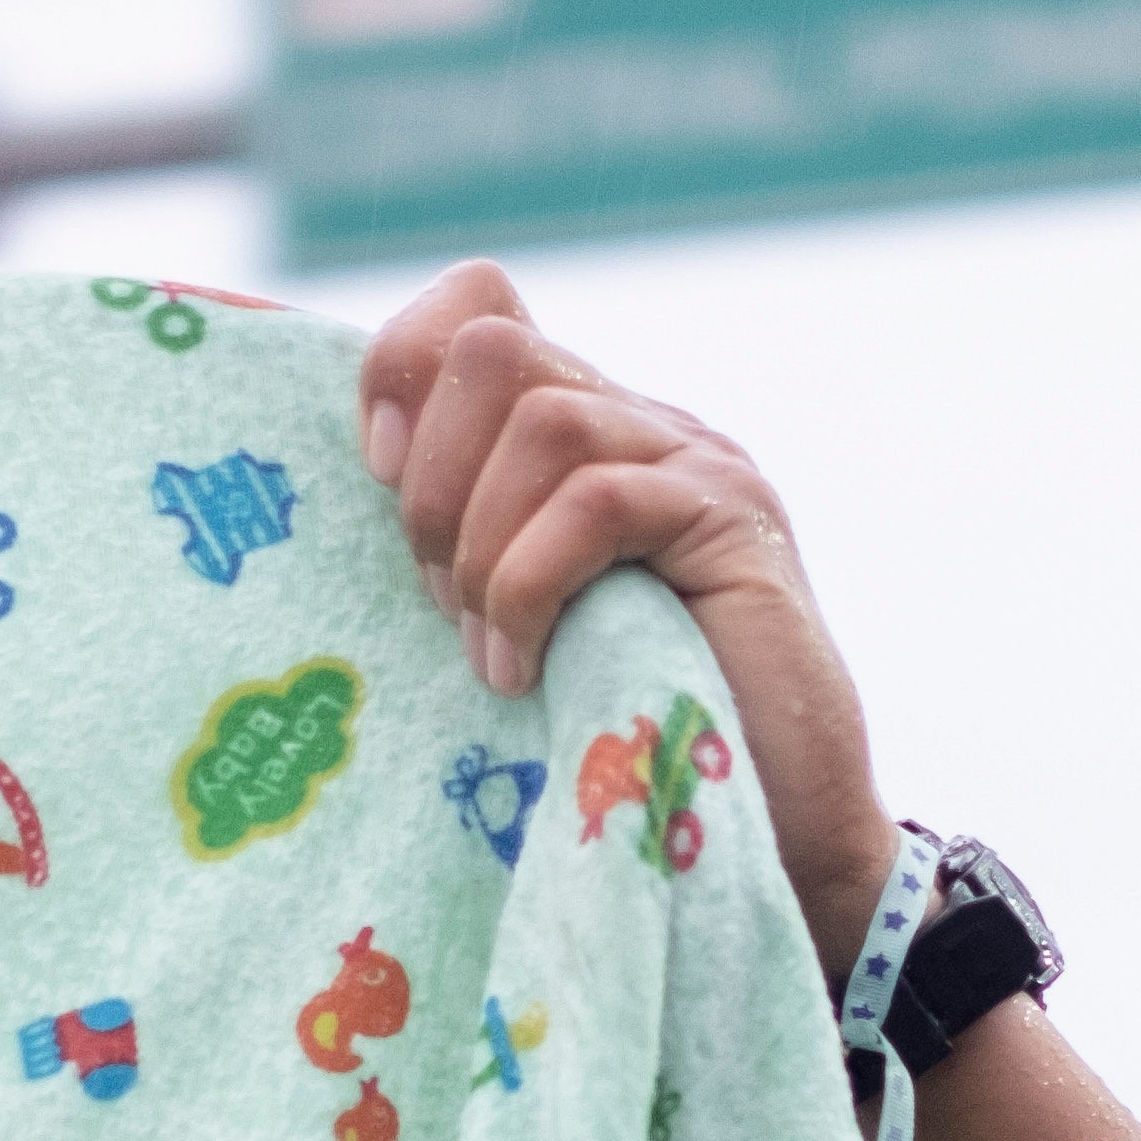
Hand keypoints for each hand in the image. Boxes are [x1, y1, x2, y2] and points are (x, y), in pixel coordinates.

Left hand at [354, 263, 895, 962]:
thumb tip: (367, 500)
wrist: (773, 834)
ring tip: (490, 654)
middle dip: (433, 480)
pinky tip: (524, 668)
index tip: (375, 476)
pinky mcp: (732, 521)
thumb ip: (463, 548)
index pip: (481, 306)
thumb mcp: (515, 623)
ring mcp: (697, 462)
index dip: (399, 366)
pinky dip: (532, 586)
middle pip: (493, 348)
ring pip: (544, 421)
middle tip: (440, 602)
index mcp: (582, 437)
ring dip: (483, 548)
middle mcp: (643, 425)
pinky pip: (598, 501)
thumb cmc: (627, 744)